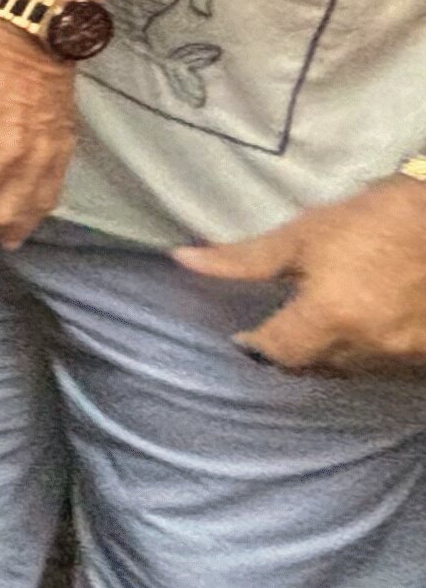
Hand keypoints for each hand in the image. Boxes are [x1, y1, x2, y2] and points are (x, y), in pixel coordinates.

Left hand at [177, 175, 425, 374]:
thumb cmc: (372, 218)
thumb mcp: (303, 234)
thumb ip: (244, 259)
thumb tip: (184, 260)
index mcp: (332, 316)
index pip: (279, 353)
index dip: (258, 345)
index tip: (246, 334)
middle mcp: (370, 344)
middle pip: (316, 366)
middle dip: (293, 351)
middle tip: (280, 328)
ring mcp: (406, 352)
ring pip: (353, 368)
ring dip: (331, 352)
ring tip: (320, 325)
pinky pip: (387, 362)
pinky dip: (368, 349)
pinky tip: (361, 325)